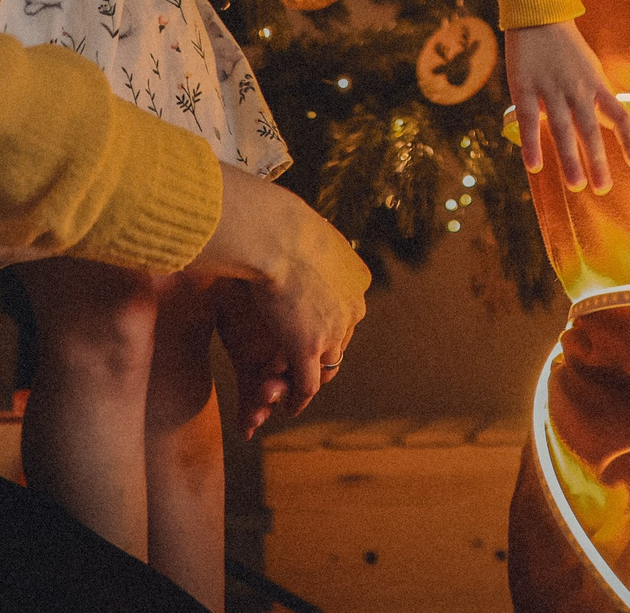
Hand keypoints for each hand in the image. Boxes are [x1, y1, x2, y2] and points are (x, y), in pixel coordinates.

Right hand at [186, 164, 370, 417]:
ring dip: (304, 378)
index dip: (322, 326)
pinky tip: (287, 407)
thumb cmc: (277, 222)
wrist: (272, 233)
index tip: (301, 330)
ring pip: (324, 368)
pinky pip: (307, 385)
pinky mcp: (310, 349)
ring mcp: (333, 330)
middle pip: (338, 344)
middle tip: (291, 366)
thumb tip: (288, 227)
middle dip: (316, 357)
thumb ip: (305, 241)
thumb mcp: (303, 229)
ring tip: (283, 385)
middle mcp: (354, 307)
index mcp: (357, 280)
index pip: (344, 314)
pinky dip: (298, 399)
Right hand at [505, 19, 629, 193]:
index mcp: (595, 84)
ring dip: (569, 159)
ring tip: (577, 186)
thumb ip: (598, 95)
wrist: (538, 15)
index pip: (619, 115)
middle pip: (590, 130)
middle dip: (597, 161)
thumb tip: (609, 122)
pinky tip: (535, 166)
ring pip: (562, 129)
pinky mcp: (524, 87)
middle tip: (602, 188)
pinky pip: (529, 120)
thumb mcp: (590, 67)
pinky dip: (532, 144)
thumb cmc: (565, 45)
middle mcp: (576, 89)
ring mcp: (550, 89)